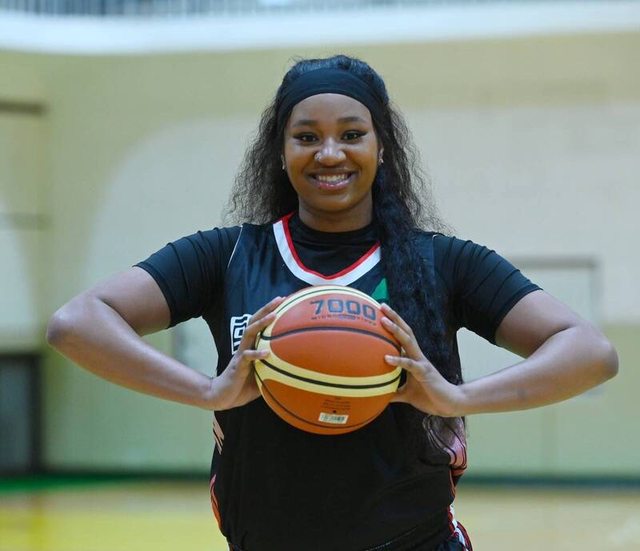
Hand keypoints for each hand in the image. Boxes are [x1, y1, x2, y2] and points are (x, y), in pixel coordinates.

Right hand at [206, 296, 284, 410]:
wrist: (224, 396)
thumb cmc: (244, 385)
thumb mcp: (264, 375)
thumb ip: (275, 368)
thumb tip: (297, 368)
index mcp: (252, 346)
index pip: (260, 324)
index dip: (270, 312)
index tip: (284, 301)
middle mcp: (246, 346)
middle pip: (254, 322)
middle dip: (266, 309)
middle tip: (279, 299)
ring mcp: (241, 354)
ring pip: (249, 333)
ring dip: (261, 323)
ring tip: (273, 316)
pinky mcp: (238, 366)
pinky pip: (247, 357)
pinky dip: (256, 354)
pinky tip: (266, 353)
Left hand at [381, 303, 462, 416]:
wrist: (448, 404)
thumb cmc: (429, 397)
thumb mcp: (406, 394)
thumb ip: (393, 392)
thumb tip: (378, 395)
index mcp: (413, 358)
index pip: (403, 336)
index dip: (393, 324)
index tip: (380, 312)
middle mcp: (417, 356)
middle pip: (406, 331)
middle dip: (394, 318)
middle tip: (381, 305)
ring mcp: (421, 363)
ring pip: (408, 341)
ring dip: (396, 330)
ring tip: (383, 321)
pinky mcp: (424, 373)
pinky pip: (410, 364)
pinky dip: (399, 360)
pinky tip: (386, 358)